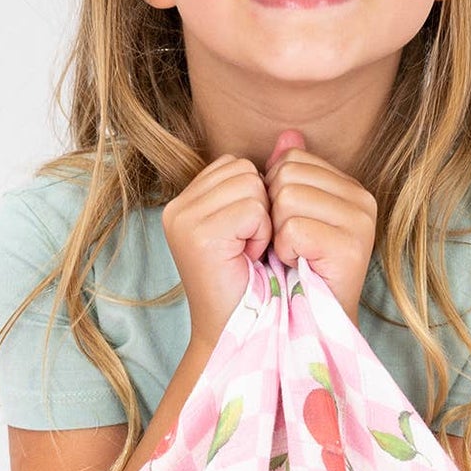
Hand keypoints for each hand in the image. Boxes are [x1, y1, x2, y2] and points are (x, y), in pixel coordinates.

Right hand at [161, 151, 271, 348]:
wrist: (246, 334)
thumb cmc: (260, 285)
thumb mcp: (264, 223)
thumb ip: (272, 177)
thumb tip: (292, 135)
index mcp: (188, 202)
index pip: (237, 165)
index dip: (257, 200)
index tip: (251, 240)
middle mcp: (178, 208)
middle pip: (243, 169)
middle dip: (261, 208)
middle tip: (252, 249)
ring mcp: (182, 219)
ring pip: (249, 184)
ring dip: (263, 221)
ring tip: (251, 254)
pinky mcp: (196, 234)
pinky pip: (252, 208)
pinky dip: (261, 234)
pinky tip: (250, 259)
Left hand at [263, 131, 376, 324]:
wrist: (294, 327)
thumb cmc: (284, 272)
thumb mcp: (282, 216)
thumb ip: (287, 173)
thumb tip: (288, 134)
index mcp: (348, 186)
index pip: (289, 158)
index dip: (270, 195)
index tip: (282, 229)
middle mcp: (362, 199)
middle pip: (286, 174)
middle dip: (271, 213)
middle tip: (285, 247)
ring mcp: (362, 222)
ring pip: (287, 198)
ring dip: (276, 234)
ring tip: (293, 257)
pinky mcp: (354, 247)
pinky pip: (294, 228)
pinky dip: (285, 252)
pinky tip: (298, 267)